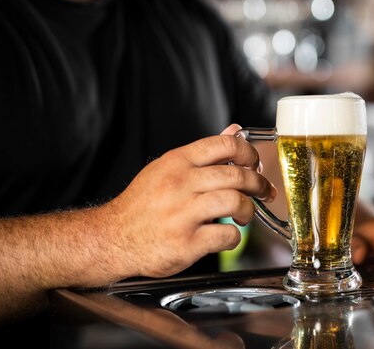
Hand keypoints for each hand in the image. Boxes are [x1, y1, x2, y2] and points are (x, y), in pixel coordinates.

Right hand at [104, 123, 276, 278]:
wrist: (110, 238)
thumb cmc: (141, 205)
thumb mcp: (167, 169)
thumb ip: (203, 153)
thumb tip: (234, 131)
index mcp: (177, 162)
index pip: (225, 145)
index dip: (249, 153)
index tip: (255, 164)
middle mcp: (180, 184)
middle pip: (236, 175)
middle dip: (258, 184)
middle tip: (263, 191)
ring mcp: (182, 214)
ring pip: (235, 202)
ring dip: (248, 210)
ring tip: (244, 214)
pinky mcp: (185, 243)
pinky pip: (226, 236)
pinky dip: (234, 237)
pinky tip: (227, 236)